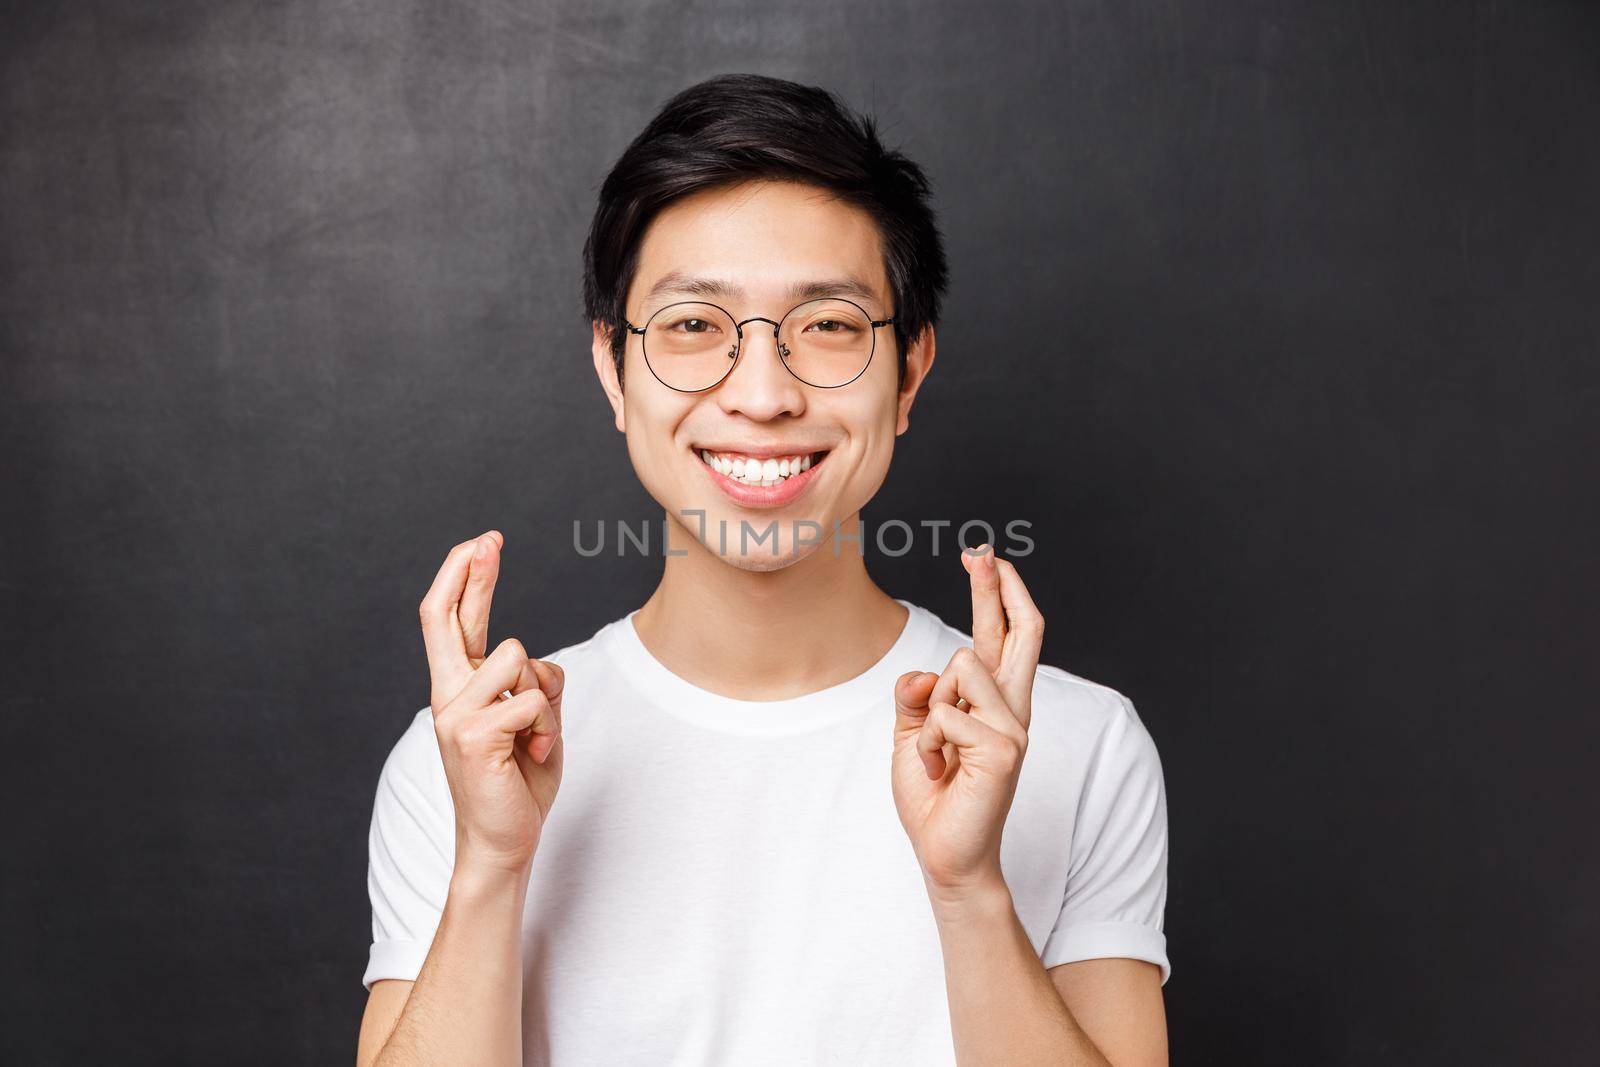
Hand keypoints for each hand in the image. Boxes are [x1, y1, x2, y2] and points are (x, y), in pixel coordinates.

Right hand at [419, 531, 564, 876]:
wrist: (504, 840)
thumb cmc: (520, 781)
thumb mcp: (536, 721)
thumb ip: (533, 684)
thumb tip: (536, 662)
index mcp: (460, 689)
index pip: (454, 622)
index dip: (466, 579)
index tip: (483, 543)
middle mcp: (447, 695)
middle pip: (449, 618)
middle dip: (470, 573)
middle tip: (489, 538)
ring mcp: (454, 714)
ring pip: (518, 658)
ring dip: (543, 698)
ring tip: (534, 740)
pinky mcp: (472, 735)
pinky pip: (531, 699)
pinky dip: (547, 727)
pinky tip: (532, 756)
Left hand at [890, 545, 1043, 904]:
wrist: (946, 855)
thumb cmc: (933, 797)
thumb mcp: (912, 735)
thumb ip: (915, 697)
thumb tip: (923, 674)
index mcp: (994, 704)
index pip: (1004, 638)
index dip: (998, 597)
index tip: (986, 560)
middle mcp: (1012, 710)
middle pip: (1017, 633)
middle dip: (996, 587)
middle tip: (981, 551)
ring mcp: (1012, 728)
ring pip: (958, 668)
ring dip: (928, 710)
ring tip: (934, 755)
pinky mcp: (1004, 749)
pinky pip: (944, 713)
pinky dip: (924, 743)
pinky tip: (937, 771)